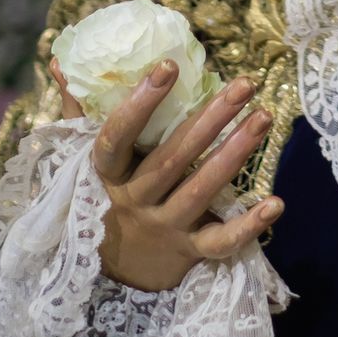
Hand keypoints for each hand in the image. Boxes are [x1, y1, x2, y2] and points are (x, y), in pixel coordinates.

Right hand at [50, 56, 282, 292]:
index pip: (117, 138)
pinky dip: (249, 225)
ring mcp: (163, 227)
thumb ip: (78, 112)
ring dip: (235, 153)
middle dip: (210, 119)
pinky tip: (276, 202)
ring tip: (263, 117)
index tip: (168, 66)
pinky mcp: (189, 252)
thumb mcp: (81, 159)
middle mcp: (134, 201)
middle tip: (244, 84)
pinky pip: (220, 242)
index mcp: (107, 175)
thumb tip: (61, 61)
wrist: (111, 275)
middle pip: (172, 159)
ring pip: (200, 190)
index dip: (140, 104)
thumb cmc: (103, 198)